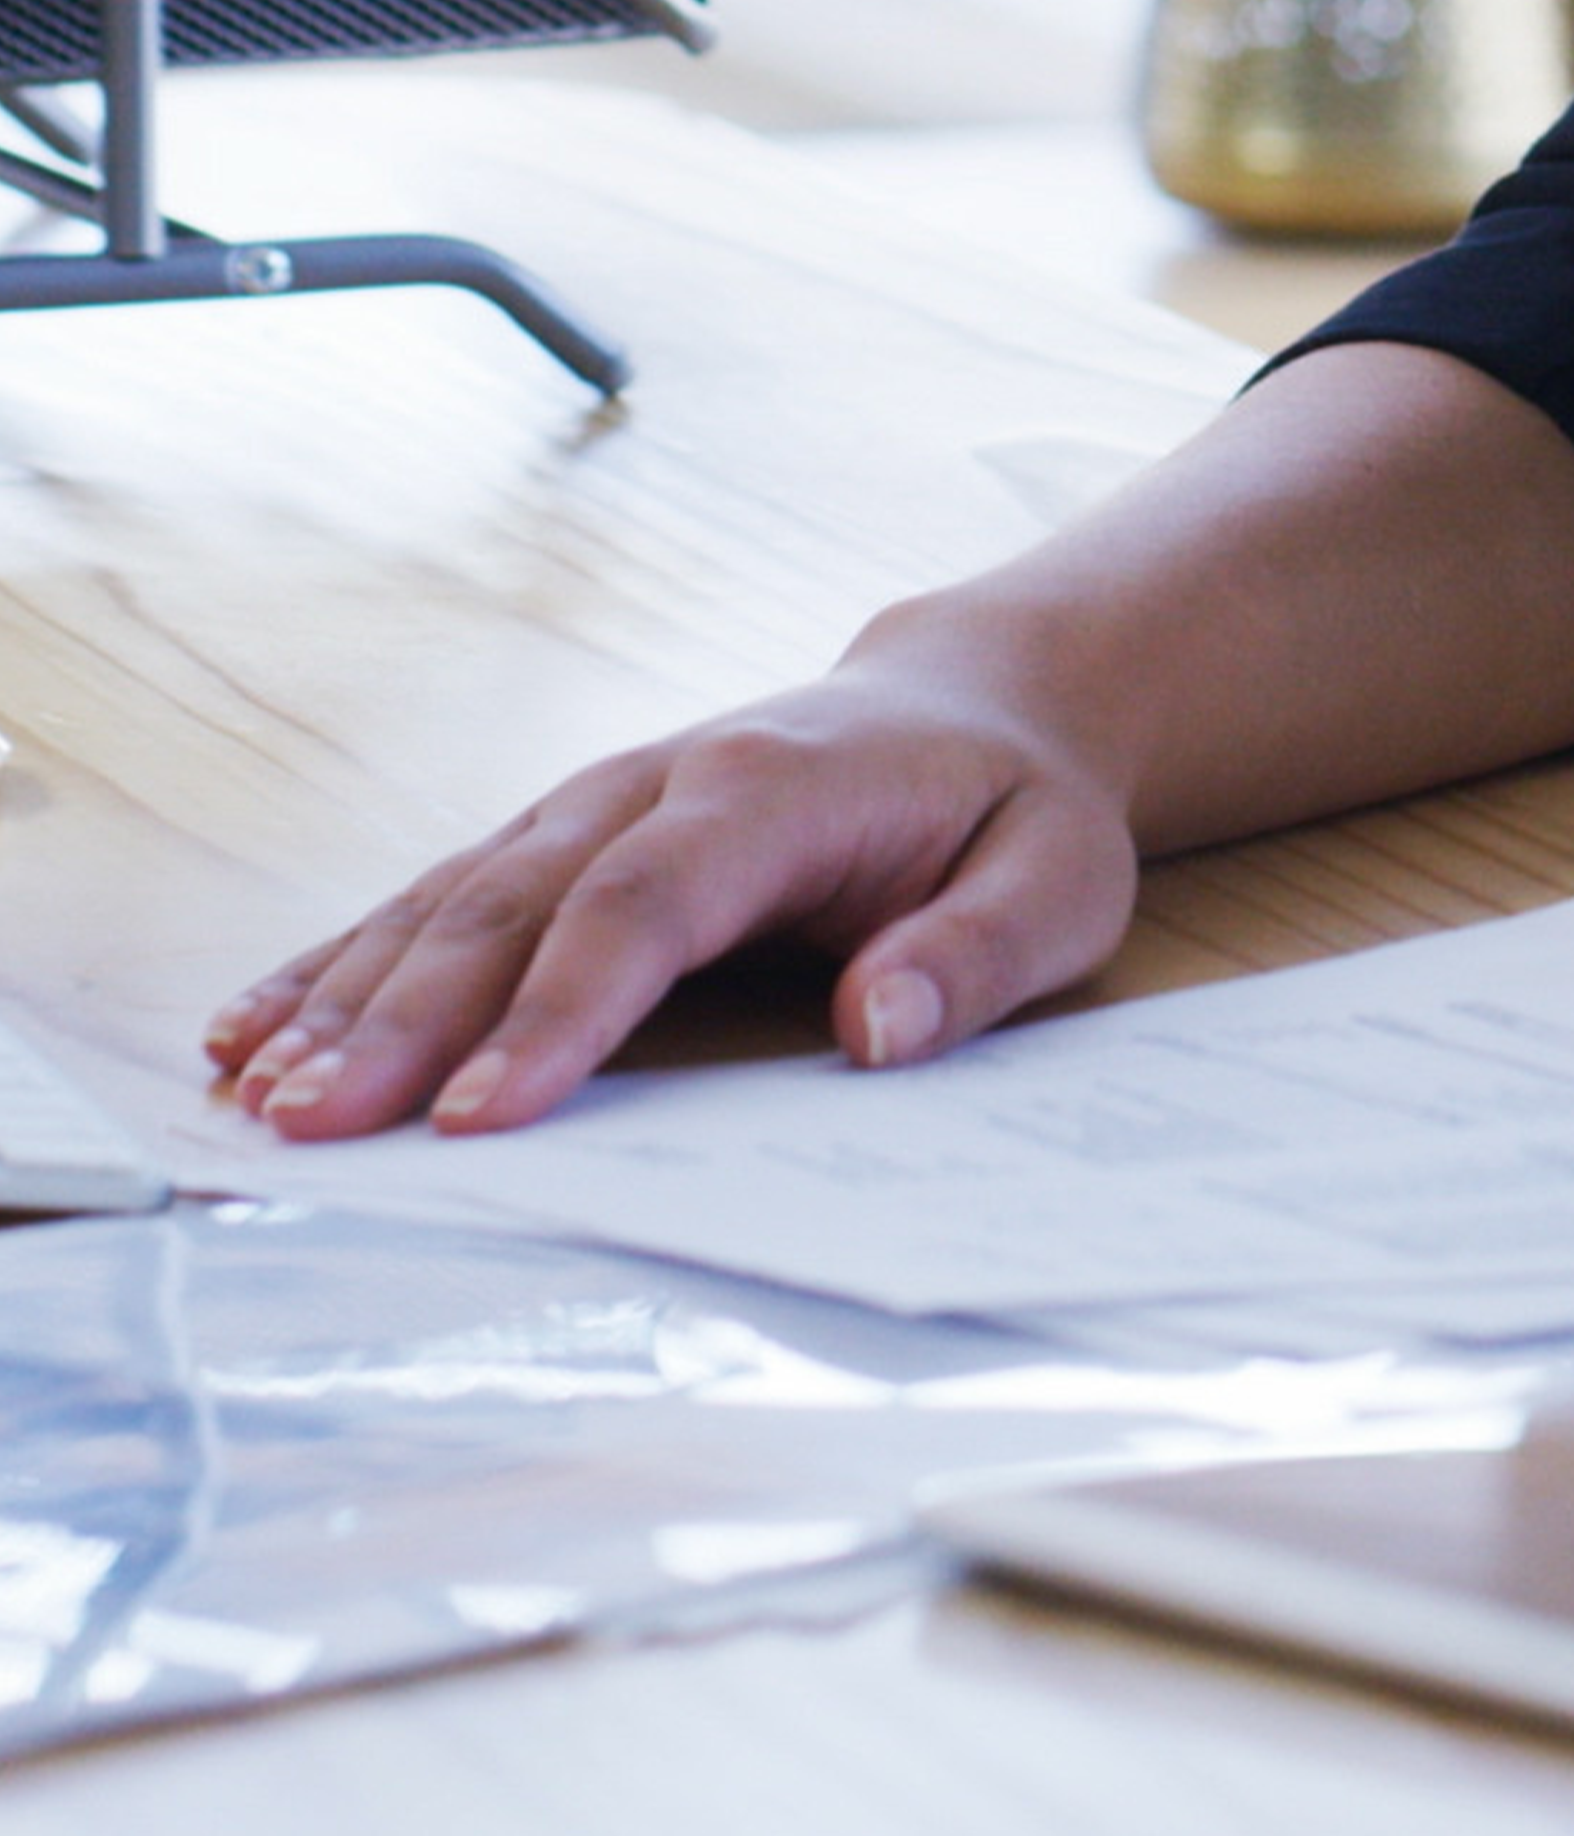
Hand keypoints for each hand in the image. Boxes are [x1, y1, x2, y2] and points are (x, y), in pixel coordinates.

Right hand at [200, 655, 1140, 1140]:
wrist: (974, 707)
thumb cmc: (1014, 812)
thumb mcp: (1060, 884)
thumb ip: (978, 955)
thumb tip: (880, 1033)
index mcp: (774, 792)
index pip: (647, 907)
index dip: (560, 1011)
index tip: (484, 1116)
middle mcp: (657, 783)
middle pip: (512, 908)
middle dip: (404, 1023)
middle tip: (314, 1129)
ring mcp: (592, 804)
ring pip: (448, 902)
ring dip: (346, 1000)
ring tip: (258, 1098)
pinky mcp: (557, 837)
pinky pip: (434, 900)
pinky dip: (339, 964)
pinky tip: (251, 1031)